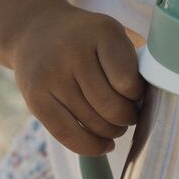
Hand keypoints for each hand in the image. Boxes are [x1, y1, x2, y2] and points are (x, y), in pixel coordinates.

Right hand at [11, 3, 144, 155]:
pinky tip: (103, 145)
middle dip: (127, 118)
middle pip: (111, 107)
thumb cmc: (86, 41)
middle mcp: (72, 51)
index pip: (128, 82)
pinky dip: (92, 147)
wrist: (35, 31)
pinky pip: (68, 135)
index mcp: (101, 31)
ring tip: (114, 125)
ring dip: (112, 132)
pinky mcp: (35, 99)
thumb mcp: (111, 36)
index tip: (136, 93)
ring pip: (93, 124)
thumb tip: (144, 111)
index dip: (137, 95)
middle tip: (128, 115)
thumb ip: (131, 65)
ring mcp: (50, 76)